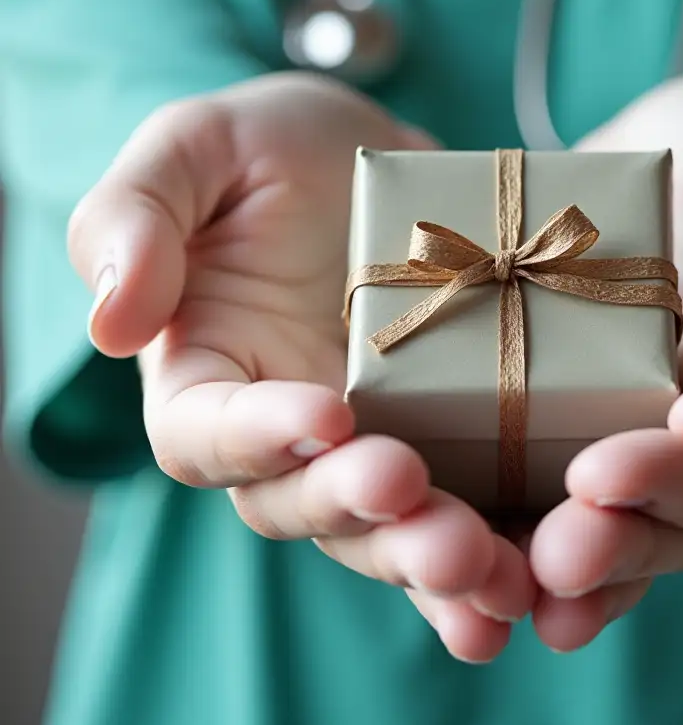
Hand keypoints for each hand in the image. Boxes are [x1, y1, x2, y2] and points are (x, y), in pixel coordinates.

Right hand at [69, 73, 535, 663]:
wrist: (369, 156)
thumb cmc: (265, 149)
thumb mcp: (194, 148)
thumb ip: (135, 215)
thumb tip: (112, 322)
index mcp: (209, 374)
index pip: (208, 433)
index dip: (259, 437)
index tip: (327, 414)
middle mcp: (285, 432)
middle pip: (306, 506)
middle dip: (369, 519)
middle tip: (435, 528)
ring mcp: (369, 442)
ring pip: (386, 529)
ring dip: (435, 563)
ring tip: (491, 571)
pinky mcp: (444, 438)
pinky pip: (462, 508)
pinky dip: (493, 552)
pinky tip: (529, 576)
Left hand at [527, 75, 682, 652]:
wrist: (655, 156)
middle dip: (667, 501)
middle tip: (595, 490)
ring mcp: (669, 442)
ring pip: (658, 529)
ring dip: (608, 554)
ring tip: (544, 562)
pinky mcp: (596, 439)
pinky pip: (586, 514)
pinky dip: (550, 551)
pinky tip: (509, 578)